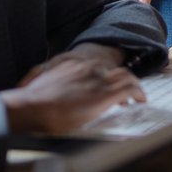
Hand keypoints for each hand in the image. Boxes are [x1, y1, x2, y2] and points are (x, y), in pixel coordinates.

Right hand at [1, 46, 145, 134]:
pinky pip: (129, 90)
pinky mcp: (104, 95)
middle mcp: (89, 69)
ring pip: (126, 78)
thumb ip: (57, 84)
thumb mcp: (46, 84)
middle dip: (124, 82)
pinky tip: (141, 100)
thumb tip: (55, 94)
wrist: (30, 106)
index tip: (108, 87)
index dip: (108, 77)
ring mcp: (98, 81)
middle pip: (117, 72)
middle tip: (128, 94)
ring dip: (134, 88)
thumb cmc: (33, 101)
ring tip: (138, 97)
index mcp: (75, 65)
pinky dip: (138, 94)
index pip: (100, 67)